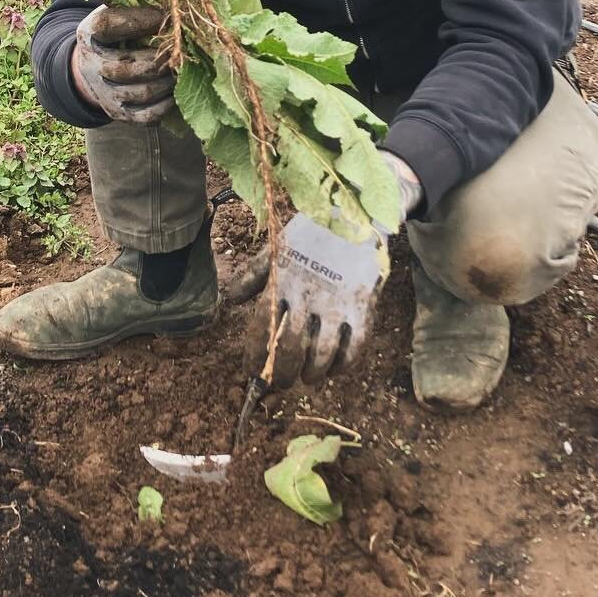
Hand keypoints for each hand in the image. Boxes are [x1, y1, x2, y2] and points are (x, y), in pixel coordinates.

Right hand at [71, 5, 174, 123]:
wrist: (92, 69)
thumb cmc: (115, 34)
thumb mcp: (113, 13)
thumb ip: (134, 5)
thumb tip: (173, 3)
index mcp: (89, 34)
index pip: (107, 25)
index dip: (137, 20)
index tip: (164, 15)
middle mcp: (92, 66)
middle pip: (126, 67)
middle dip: (159, 59)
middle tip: (180, 51)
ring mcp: (105, 93)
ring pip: (141, 92)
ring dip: (167, 81)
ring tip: (182, 69)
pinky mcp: (119, 114)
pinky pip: (147, 116)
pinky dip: (166, 105)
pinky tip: (175, 91)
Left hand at [244, 214, 388, 388]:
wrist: (357, 213)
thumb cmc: (312, 233)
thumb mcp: (278, 248)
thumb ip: (254, 274)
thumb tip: (233, 299)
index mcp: (282, 282)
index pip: (261, 329)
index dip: (254, 356)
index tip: (251, 372)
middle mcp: (307, 297)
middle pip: (289, 349)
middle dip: (281, 374)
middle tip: (280, 384)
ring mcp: (338, 304)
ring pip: (321, 354)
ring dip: (312, 373)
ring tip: (308, 378)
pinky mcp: (364, 306)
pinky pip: (355, 346)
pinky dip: (344, 364)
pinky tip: (336, 369)